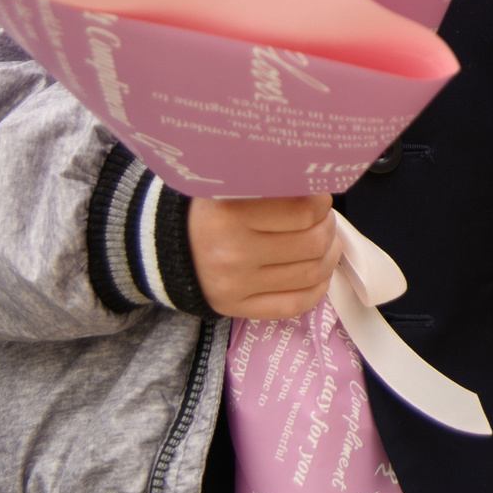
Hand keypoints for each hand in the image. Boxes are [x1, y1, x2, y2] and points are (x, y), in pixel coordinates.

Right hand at [187, 195, 340, 319]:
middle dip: (328, 228)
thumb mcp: (235, 183)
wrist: (163, 244)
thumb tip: (322, 189)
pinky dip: (318, 288)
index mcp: (231, 213)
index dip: (321, 202)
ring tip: (323, 242)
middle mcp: (232, 253)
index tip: (317, 198)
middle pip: (313, 244)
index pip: (305, 211)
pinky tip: (318, 272)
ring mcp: (234, 285)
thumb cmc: (212, 208)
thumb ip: (274, 183)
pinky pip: (294, 305)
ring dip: (329, 255)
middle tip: (323, 220)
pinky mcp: (234, 308)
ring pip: (311, 273)